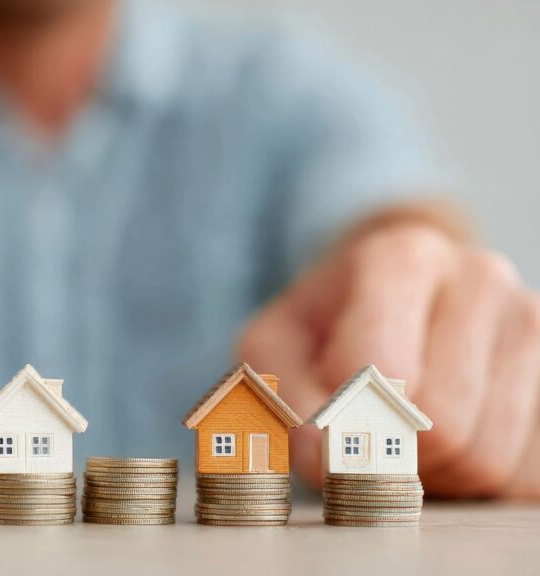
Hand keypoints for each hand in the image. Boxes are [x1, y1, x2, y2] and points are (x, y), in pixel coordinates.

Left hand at [240, 222, 539, 497]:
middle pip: (444, 423)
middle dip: (394, 453)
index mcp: (400, 258)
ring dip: (436, 473)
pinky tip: (450, 443)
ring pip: (491, 456)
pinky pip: (526, 474)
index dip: (346, 419)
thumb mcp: (272, 350)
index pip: (384, 374)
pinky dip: (479, 483)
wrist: (381, 303)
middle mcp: (479, 276)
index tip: (325, 418)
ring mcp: (530, 320)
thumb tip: (331, 458)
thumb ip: (284, 402)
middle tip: (366, 434)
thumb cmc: (321, 330)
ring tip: (406, 435)